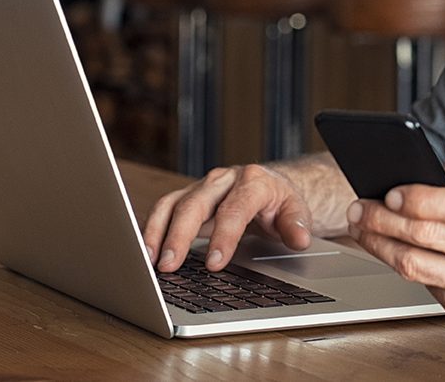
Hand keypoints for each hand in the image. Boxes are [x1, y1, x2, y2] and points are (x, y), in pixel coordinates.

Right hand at [142, 164, 312, 272]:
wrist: (270, 186)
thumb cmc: (280, 202)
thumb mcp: (296, 211)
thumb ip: (297, 225)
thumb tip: (299, 239)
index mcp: (253, 181)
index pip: (235, 208)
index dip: (224, 236)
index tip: (216, 263)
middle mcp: (224, 180)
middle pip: (197, 203)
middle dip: (181, 234)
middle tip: (170, 265)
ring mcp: (203, 187)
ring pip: (174, 203)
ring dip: (158, 231)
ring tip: (148, 261)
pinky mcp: (187, 197)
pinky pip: (164, 209)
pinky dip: (151, 229)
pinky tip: (145, 252)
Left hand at [346, 154, 444, 336]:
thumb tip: (433, 169)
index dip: (415, 198)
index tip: (390, 191)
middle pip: (427, 236)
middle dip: (383, 220)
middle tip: (361, 207)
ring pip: (417, 266)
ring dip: (381, 244)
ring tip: (364, 227)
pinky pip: (426, 287)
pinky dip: (404, 266)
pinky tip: (391, 250)